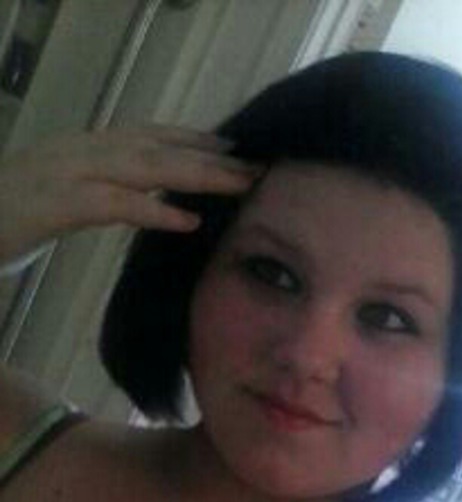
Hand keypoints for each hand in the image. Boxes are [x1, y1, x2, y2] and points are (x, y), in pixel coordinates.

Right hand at [0, 125, 259, 263]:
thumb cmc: (0, 221)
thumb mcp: (53, 203)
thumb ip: (92, 195)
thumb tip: (135, 200)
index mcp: (76, 150)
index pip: (142, 138)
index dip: (190, 141)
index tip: (231, 150)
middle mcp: (75, 152)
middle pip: (154, 148)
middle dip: (208, 157)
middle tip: (255, 169)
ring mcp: (63, 174)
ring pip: (142, 167)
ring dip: (196, 175)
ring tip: (240, 186)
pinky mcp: (52, 205)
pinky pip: (112, 204)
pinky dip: (152, 210)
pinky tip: (188, 221)